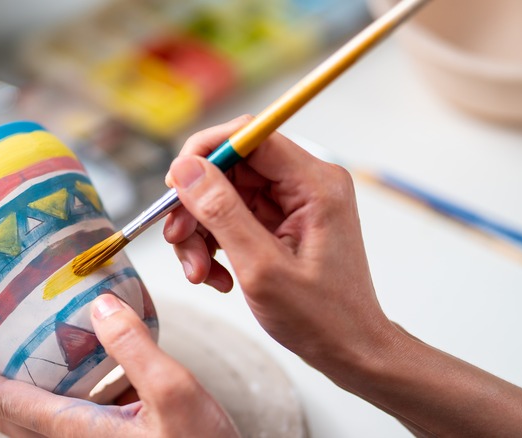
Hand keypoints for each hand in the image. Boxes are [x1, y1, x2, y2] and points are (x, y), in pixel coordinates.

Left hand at [0, 294, 238, 437]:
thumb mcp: (174, 393)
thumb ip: (135, 347)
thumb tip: (99, 304)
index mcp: (77, 431)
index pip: (1, 398)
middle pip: (8, 412)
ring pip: (34, 417)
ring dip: (13, 386)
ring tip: (13, 350)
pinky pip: (66, 415)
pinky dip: (55, 390)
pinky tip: (85, 364)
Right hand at [164, 115, 396, 372]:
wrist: (348, 350)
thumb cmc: (321, 318)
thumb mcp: (261, 267)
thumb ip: (222, 212)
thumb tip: (185, 169)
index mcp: (315, 184)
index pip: (249, 135)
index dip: (204, 151)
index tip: (173, 183)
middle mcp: (306, 184)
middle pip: (230, 167)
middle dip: (196, 204)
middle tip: (178, 239)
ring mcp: (292, 203)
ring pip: (224, 194)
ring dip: (201, 231)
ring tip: (199, 272)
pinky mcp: (280, 222)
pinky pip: (232, 217)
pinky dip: (215, 244)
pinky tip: (217, 277)